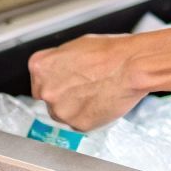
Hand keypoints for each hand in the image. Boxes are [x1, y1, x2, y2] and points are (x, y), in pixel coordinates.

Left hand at [27, 33, 145, 132]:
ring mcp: (60, 109)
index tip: (67, 82)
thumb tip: (59, 70)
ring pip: (64, 114)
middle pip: (49, 100)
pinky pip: (80, 123)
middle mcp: (45, 90)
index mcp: (40, 66)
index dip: (57, 81)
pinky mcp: (78, 124)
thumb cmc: (109, 53)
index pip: (39, 81)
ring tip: (97, 93)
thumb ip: (59, 61)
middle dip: (65, 96)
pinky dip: (90, 116)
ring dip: (77, 108)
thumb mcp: (75, 46)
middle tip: (85, 87)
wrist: (131, 66)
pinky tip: (102, 101)